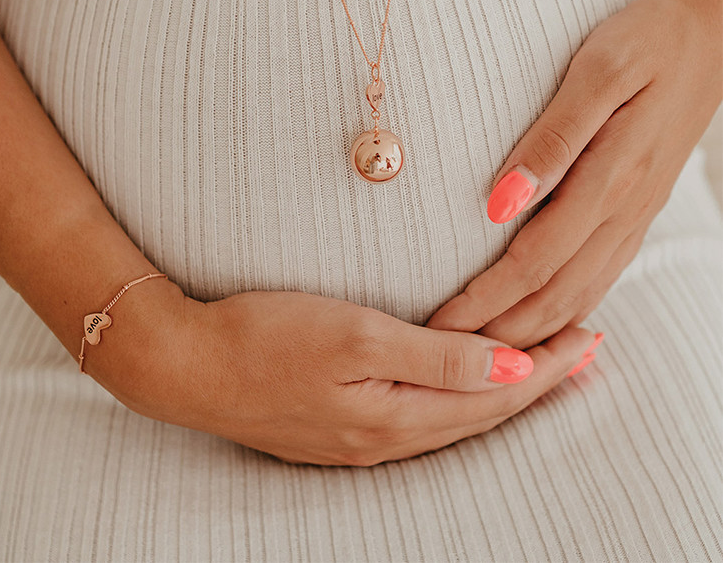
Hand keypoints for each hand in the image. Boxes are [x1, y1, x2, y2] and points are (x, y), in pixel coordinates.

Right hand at [115, 288, 596, 465]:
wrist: (186, 365)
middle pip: (480, 413)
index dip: (547, 369)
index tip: (589, 338)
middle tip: (583, 351)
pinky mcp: (336, 429)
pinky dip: (457, 399)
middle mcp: (383, 439)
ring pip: (452, 419)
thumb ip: (435, 356)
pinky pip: (419, 420)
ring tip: (538, 370)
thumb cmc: (264, 338)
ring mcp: (358, 440)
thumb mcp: (356, 336)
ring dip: (500, 393)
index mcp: (394, 416)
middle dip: (538, 383)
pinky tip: (459, 387)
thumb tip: (511, 367)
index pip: (494, 395)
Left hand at [425, 0, 721, 348]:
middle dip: (500, 331)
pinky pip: (601, 276)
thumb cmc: (647, 42)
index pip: (533, 261)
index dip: (485, 300)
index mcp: (609, 178)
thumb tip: (500, 202)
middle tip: (447, 359)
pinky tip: (545, 326)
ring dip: (531, 332)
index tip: (440, 325)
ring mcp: (635, 216)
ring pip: (580, 295)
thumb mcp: (599, 72)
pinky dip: (568, 311)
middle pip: (555, 293)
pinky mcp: (637, 211)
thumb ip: (553, 137)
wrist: (711, 37)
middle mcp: (624, 210)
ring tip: (484, 356)